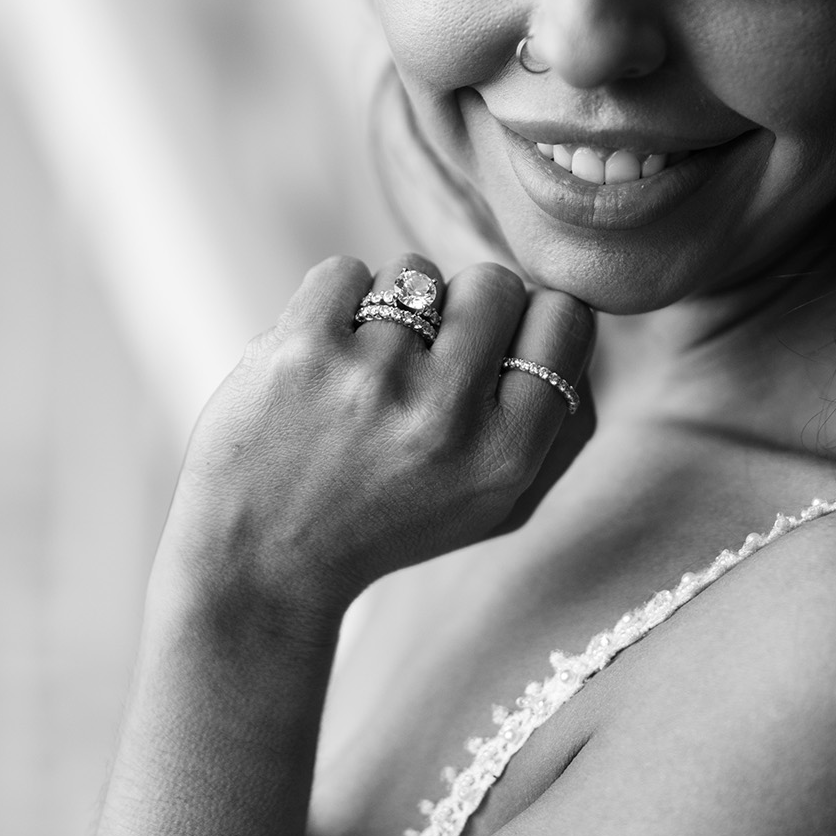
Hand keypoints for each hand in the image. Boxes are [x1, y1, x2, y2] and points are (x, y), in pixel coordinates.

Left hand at [157, 254, 595, 627]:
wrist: (261, 564)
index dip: (528, 321)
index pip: (564, 318)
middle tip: (424, 358)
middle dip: (462, 307)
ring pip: (415, 272)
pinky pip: (345, 271)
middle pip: (494, 283)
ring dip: (391, 309)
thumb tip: (573, 320)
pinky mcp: (303, 350)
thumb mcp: (494, 505)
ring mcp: (373, 378)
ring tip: (363, 374)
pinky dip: (333, 303)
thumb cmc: (384, 524)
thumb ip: (554, 424)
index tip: (494, 349)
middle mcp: (447, 416)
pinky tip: (322, 360)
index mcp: (507, 456)